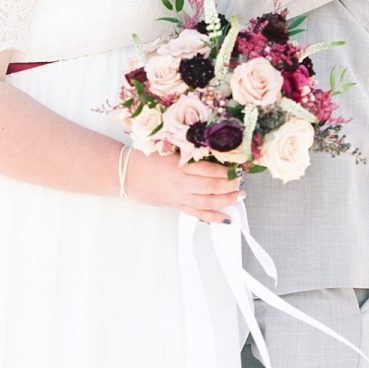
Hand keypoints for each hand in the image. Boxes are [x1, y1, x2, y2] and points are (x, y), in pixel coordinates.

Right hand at [124, 150, 241, 223]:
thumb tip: (213, 150)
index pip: (209, 170)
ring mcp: (179, 197)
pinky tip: (226, 218)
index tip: (238, 167)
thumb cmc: (146, 159)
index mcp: (179, 167)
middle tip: (241, 181)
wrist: (127, 175)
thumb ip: (188, 151)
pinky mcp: (177, 205)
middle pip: (211, 187)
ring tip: (239, 195)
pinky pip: (197, 213)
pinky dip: (213, 217)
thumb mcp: (167, 148)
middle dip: (230, 185)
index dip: (226, 171)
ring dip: (226, 200)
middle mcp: (181, 184)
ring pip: (207, 202)